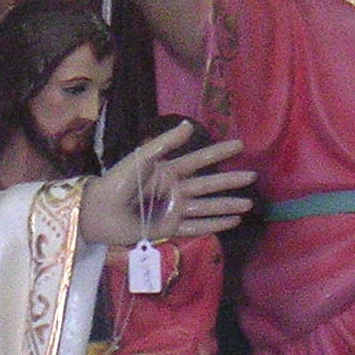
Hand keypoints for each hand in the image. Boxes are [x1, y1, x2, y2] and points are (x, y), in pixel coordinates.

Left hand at [82, 123, 256, 244]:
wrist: (101, 210)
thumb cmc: (119, 181)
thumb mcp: (142, 158)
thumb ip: (165, 144)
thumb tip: (189, 125)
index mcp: (168, 171)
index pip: (199, 160)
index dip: (219, 153)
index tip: (239, 145)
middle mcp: (174, 190)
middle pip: (208, 185)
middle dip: (230, 181)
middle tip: (253, 176)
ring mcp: (173, 210)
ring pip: (206, 207)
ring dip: (227, 205)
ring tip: (249, 204)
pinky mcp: (169, 228)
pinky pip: (196, 226)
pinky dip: (214, 225)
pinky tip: (232, 222)